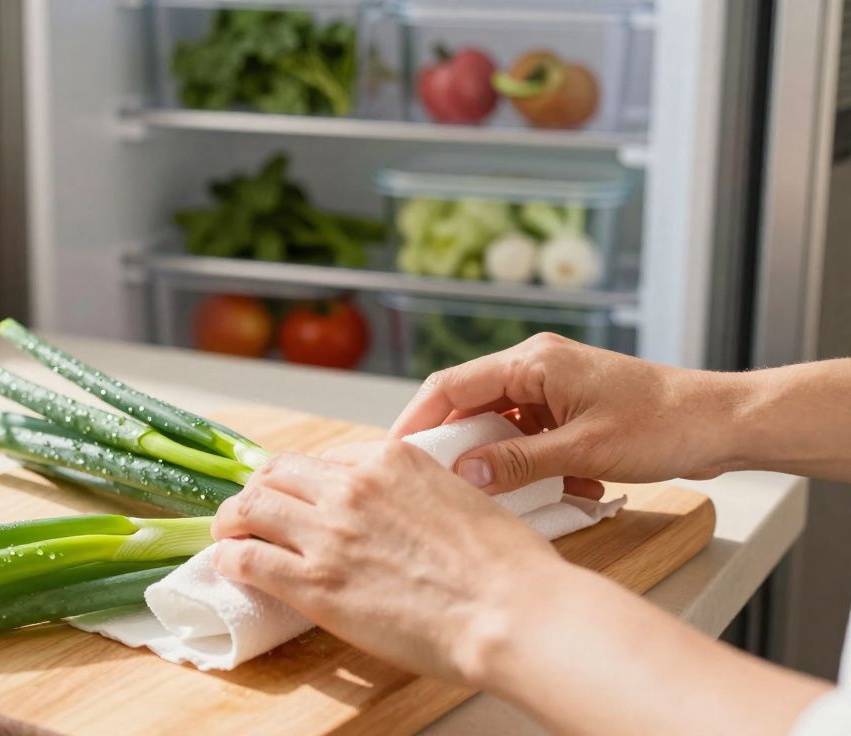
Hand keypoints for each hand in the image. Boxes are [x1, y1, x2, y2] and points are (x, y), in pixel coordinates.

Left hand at [211, 440, 560, 684]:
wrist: (510, 611)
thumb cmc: (505, 565)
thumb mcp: (461, 496)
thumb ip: (417, 491)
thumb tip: (402, 507)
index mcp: (391, 459)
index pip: (326, 459)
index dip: (307, 481)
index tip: (301, 497)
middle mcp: (351, 487)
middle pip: (277, 473)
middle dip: (261, 490)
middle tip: (253, 512)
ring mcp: (328, 533)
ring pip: (250, 508)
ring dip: (233, 520)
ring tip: (230, 535)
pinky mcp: (314, 583)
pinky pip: (247, 559)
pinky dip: (230, 560)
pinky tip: (231, 567)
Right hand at [390, 333, 738, 493]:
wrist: (721, 422)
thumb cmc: (662, 425)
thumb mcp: (582, 450)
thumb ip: (517, 462)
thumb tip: (463, 477)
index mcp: (532, 362)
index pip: (450, 385)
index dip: (415, 420)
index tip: (392, 455)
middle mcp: (536, 365)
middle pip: (468, 403)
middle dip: (452, 445)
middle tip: (429, 483)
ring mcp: (552, 386)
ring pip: (498, 422)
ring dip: (495, 458)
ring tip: (489, 494)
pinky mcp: (568, 407)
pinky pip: (528, 433)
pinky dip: (527, 461)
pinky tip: (546, 488)